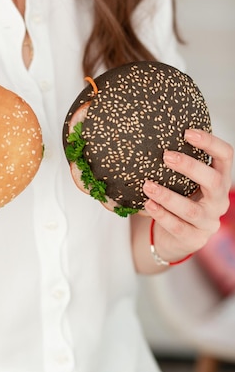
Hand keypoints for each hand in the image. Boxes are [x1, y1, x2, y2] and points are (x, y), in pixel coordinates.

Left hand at [142, 129, 233, 262]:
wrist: (176, 237)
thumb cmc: (180, 199)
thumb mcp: (184, 181)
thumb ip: (179, 164)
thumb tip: (153, 135)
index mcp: (220, 180)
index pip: (225, 156)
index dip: (210, 142)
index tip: (187, 132)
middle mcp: (219, 200)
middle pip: (212, 181)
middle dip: (189, 167)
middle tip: (165, 156)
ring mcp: (208, 222)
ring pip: (191, 209)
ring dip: (167, 195)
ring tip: (147, 185)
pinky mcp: (194, 239)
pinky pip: (177, 226)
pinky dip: (161, 214)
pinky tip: (148, 204)